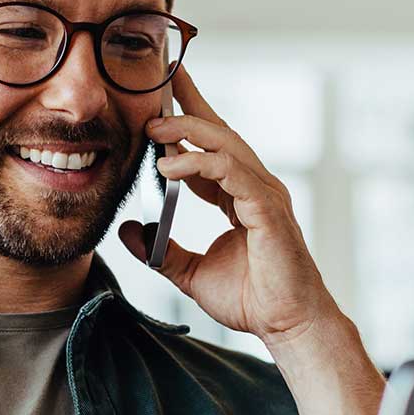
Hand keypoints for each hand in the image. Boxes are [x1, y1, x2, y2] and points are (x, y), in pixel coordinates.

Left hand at [117, 63, 340, 347]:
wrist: (286, 325)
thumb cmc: (252, 299)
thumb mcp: (190, 272)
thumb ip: (160, 251)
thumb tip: (127, 232)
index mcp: (239, 195)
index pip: (211, 147)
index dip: (186, 119)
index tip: (160, 96)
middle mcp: (255, 187)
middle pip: (220, 132)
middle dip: (189, 105)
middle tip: (156, 89)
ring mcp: (264, 194)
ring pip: (225, 144)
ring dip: (187, 131)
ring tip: (152, 130)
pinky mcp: (267, 209)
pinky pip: (231, 173)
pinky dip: (199, 164)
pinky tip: (169, 166)